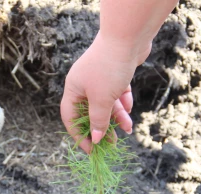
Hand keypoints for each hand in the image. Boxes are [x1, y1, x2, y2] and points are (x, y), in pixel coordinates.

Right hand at [60, 34, 149, 152]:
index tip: (91, 150)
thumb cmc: (109, 68)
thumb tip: (95, 139)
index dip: (80, 135)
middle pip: (90, 112)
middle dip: (102, 128)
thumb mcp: (102, 100)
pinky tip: (130, 108)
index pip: (71, 118)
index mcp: (73, 89)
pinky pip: (117, 94)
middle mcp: (84, 84)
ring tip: (128, 129)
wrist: (128, 37)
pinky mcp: (115, 73)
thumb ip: (98, 120)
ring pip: (107, 104)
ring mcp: (99, 78)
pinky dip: (123, 102)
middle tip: (112, 144)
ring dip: (117, 117)